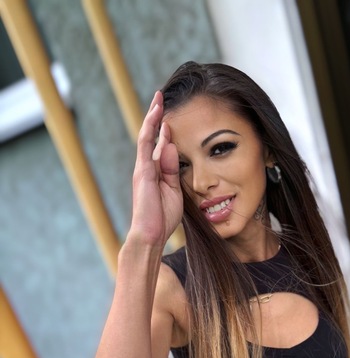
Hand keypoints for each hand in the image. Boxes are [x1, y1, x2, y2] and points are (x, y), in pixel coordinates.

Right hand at [130, 91, 182, 247]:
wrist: (151, 234)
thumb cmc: (163, 218)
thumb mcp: (174, 191)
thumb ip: (173, 170)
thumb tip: (172, 147)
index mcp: (156, 173)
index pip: (159, 146)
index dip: (165, 132)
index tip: (170, 118)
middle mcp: (146, 167)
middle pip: (151, 137)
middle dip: (156, 117)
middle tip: (161, 98)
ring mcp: (142, 168)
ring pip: (146, 136)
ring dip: (153, 116)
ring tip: (158, 99)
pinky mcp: (142, 171)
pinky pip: (145, 144)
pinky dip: (151, 128)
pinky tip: (156, 114)